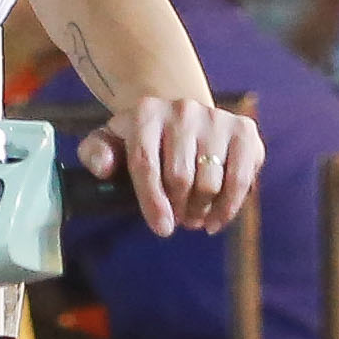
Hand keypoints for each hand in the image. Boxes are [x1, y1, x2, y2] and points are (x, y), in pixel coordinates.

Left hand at [79, 96, 261, 236]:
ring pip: (210, 183)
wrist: (180, 116)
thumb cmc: (141, 139)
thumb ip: (94, 153)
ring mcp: (216, 118)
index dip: (152, 201)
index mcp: (146, 113)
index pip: (146, 162)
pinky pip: (241, 179)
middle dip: (177, 209)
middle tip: (176, 219)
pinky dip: (229, 207)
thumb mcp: (109, 142)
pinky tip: (216, 219)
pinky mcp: (244, 130)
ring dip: (201, 210)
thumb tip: (105, 167)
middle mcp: (183, 110)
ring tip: (192, 216)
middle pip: (180, 177)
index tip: (161, 229)